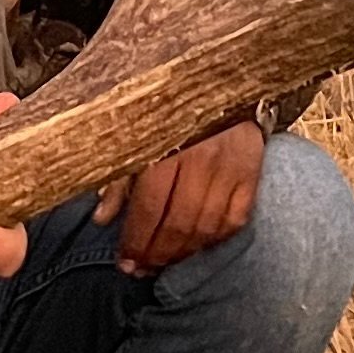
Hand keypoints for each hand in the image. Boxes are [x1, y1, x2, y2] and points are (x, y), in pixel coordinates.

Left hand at [94, 118, 265, 274]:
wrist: (223, 82)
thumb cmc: (170, 112)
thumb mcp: (137, 137)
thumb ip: (119, 180)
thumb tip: (101, 220)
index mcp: (167, 146)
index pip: (150, 206)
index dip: (136, 240)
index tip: (125, 262)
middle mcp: (201, 159)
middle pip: (179, 222)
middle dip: (157, 253)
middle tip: (142, 270)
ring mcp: (231, 167)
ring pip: (207, 226)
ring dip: (183, 253)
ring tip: (164, 264)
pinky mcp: (252, 172)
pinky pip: (235, 219)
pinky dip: (215, 240)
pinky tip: (197, 248)